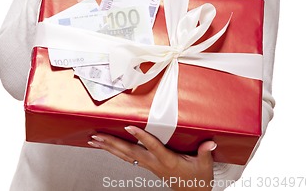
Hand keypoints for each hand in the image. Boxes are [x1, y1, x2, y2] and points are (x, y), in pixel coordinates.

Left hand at [88, 126, 215, 189]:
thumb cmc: (198, 179)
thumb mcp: (204, 166)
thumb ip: (205, 152)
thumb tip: (210, 142)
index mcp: (167, 161)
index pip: (152, 146)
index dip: (141, 136)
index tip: (129, 126)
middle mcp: (154, 163)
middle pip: (130, 152)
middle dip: (112, 143)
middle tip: (97, 135)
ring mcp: (149, 165)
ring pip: (125, 155)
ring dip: (109, 147)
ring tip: (95, 139)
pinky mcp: (148, 166)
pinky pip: (128, 157)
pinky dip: (116, 151)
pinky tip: (108, 146)